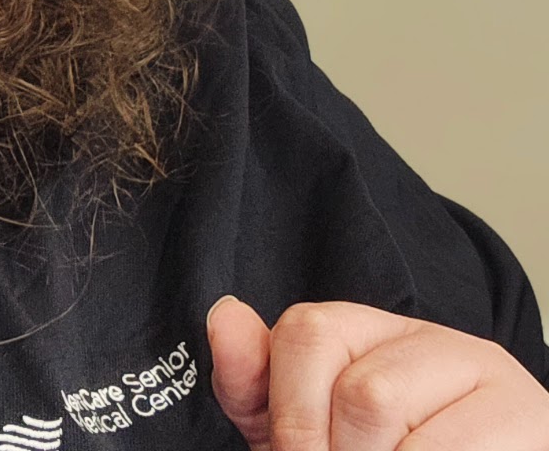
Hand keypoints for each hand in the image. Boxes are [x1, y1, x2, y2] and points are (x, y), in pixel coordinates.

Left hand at [207, 295, 548, 449]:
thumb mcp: (306, 427)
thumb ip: (256, 384)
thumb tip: (223, 314)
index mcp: (368, 330)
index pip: (306, 333)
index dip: (290, 413)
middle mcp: (431, 339)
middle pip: (360, 393)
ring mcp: (486, 375)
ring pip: (398, 418)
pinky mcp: (529, 419)